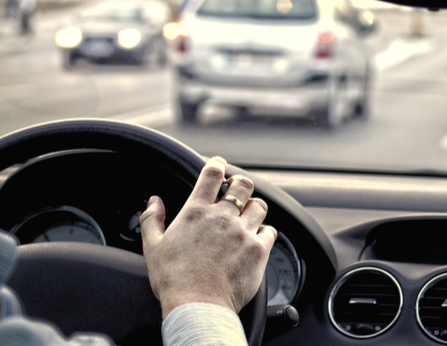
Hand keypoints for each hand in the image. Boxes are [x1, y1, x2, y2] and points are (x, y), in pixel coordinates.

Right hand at [140, 156, 276, 318]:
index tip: (219, 166)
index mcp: (196, 212)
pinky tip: (256, 239)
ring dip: (254, 209)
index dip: (218, 164)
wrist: (197, 307)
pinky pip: (270, 231)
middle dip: (242, 185)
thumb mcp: (153, 247)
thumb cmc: (174, 280)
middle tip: (238, 192)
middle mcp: (222, 218)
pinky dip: (264, 233)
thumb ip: (152, 219)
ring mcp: (243, 232)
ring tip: (247, 218)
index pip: (212, 174)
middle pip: (243, 184)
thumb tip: (153, 201)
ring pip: (260, 206)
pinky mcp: (258, 250)